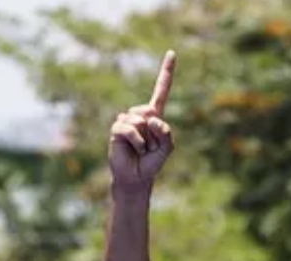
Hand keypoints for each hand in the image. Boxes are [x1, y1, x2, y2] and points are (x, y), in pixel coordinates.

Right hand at [108, 52, 176, 190]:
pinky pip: (130, 128)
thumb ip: (166, 133)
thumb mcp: (167, 149)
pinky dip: (137, 142)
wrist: (136, 178)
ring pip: (141, 120)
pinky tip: (136, 150)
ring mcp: (127, 120)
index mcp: (154, 116)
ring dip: (146, 140)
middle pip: (151, 111)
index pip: (161, 90)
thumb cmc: (151, 163)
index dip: (166, 72)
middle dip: (155, 132)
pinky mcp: (117, 129)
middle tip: (150, 147)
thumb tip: (151, 119)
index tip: (172, 52)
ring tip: (142, 150)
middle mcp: (140, 114)